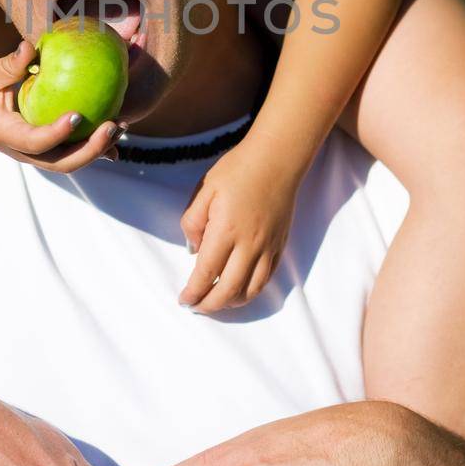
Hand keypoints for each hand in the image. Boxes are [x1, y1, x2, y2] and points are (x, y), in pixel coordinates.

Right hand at [0, 40, 118, 172]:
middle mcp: (22, 150)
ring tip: (121, 126)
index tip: (78, 116)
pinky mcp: (44, 148)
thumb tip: (31, 47)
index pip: (34, 142)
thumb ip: (8, 64)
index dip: (57, 133)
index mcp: (5, 134)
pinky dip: (94, 146)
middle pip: (60, 163)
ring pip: (70, 162)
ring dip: (98, 149)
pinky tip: (117, 132)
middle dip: (90, 149)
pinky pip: (71, 151)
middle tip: (113, 126)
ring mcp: (34, 153)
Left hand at [178, 139, 302, 311]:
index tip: (183, 300)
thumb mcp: (204, 190)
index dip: (194, 292)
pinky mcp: (280, 245)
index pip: (206, 273)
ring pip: (251, 290)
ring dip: (231, 303)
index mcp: (226, 231)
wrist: (277, 158)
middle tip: (196, 307)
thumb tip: (193, 251)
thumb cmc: (237, 170)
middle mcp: (250, 245)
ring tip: (215, 302)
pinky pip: (266, 278)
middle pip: (229, 290)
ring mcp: (268, 247)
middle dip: (210, 305)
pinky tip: (239, 289)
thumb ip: (192, 223)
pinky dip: (251, 291)